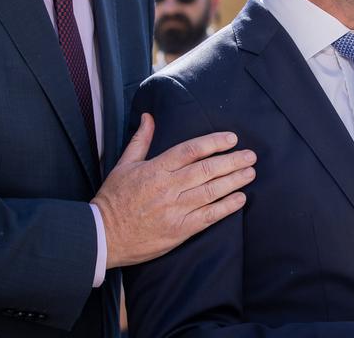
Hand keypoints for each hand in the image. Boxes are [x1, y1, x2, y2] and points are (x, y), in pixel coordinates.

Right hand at [95, 113, 255, 267]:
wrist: (102, 236)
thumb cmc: (113, 199)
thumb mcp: (123, 165)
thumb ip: (140, 140)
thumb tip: (149, 116)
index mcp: (155, 169)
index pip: (190, 151)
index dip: (213, 143)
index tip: (232, 139)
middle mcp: (167, 188)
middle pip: (206, 170)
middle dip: (232, 161)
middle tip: (251, 156)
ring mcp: (174, 210)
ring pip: (211, 192)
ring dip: (234, 181)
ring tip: (250, 173)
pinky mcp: (178, 231)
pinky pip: (207, 217)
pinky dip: (226, 207)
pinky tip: (240, 199)